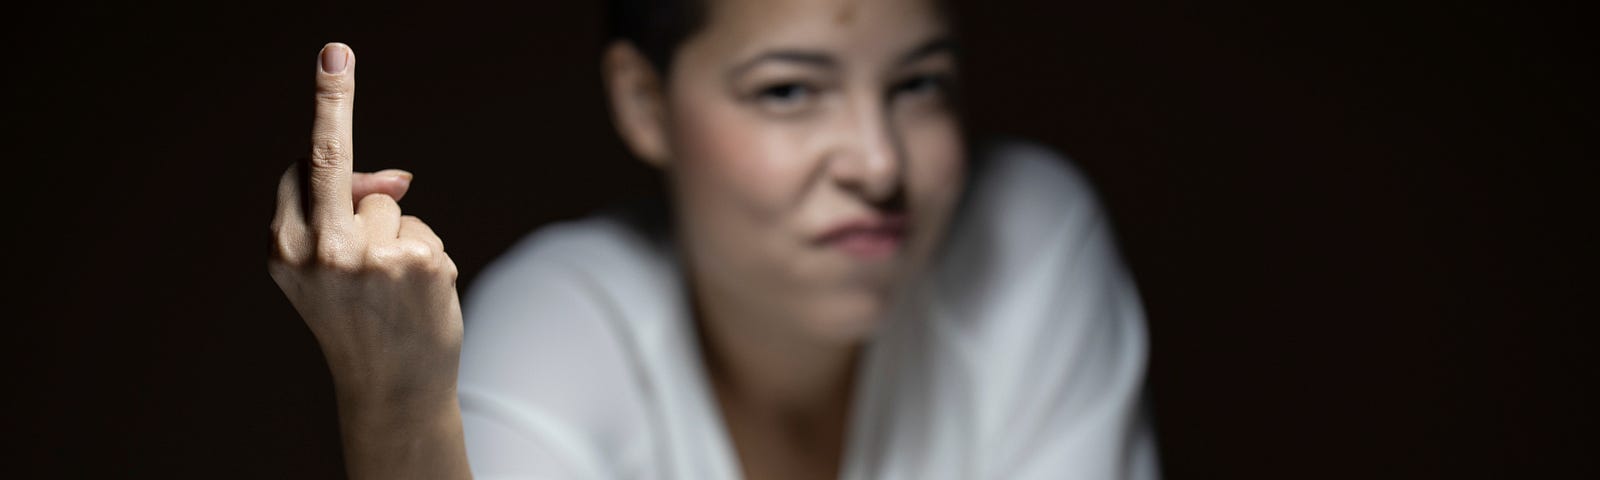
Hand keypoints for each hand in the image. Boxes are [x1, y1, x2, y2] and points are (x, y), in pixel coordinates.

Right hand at [268, 43, 461, 406]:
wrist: (391, 389)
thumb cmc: (359, 323)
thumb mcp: (328, 271)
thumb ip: (343, 218)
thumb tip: (398, 179)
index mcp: (284, 248)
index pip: (300, 166)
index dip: (323, 113)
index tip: (332, 62)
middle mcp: (319, 251)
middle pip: (331, 159)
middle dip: (331, 100)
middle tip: (334, 51)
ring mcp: (369, 257)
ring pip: (390, 207)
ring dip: (398, 236)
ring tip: (391, 288)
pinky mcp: (416, 262)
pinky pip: (422, 231)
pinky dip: (426, 255)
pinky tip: (415, 295)